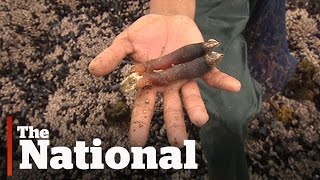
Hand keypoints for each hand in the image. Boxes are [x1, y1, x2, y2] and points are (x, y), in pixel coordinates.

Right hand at [89, 14, 240, 146]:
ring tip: (201, 120)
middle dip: (174, 123)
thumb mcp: (126, 42)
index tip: (137, 143)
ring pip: (191, 97)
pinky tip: (234, 87)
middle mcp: (168, 85)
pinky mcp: (201, 64)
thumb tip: (93, 71)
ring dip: (196, 108)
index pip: (143, 108)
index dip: (140, 124)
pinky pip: (213, 75)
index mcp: (149, 83)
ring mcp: (186, 76)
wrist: (166, 19)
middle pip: (171, 108)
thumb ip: (112, 56)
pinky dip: (223, 81)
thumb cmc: (145, 33)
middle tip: (178, 142)